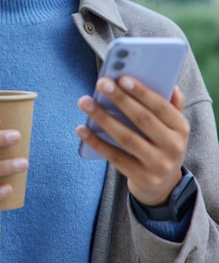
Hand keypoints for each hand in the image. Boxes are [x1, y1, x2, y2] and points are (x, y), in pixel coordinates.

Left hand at [76, 77, 189, 205]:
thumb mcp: (170, 125)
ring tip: (85, 102)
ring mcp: (158, 165)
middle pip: (142, 119)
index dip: (142, 92)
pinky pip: (115, 157)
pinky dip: (96, 142)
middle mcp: (173, 147)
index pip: (161, 106)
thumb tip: (170, 85)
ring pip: (126, 138)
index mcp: (181, 128)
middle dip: (120, 99)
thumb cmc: (160, 143)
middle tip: (101, 83)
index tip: (122, 78)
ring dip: (103, 118)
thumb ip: (170, 104)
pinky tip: (82, 129)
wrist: (163, 185)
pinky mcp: (142, 178)